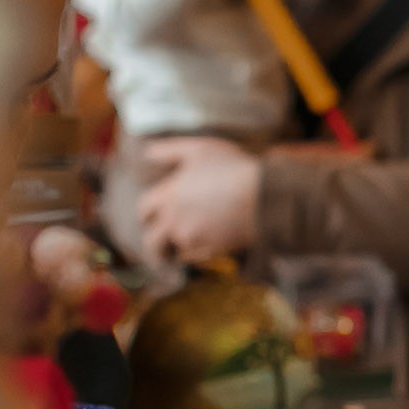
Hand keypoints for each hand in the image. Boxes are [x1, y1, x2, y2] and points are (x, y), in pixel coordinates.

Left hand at [135, 137, 262, 264]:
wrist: (263, 196)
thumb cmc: (232, 168)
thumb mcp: (200, 149)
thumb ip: (169, 150)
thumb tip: (146, 152)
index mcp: (169, 194)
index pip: (144, 209)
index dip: (145, 214)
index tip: (146, 218)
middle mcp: (175, 220)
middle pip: (152, 241)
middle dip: (153, 245)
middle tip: (158, 247)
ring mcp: (193, 238)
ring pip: (175, 250)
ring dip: (175, 250)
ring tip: (180, 250)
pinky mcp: (211, 251)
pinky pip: (196, 258)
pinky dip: (196, 255)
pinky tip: (203, 247)